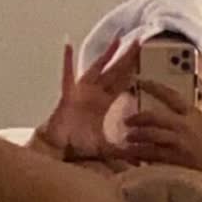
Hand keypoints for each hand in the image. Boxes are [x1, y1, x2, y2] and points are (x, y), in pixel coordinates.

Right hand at [36, 36, 140, 160]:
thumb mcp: (104, 148)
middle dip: (127, 56)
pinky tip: (68, 44)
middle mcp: (94, 92)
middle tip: (139, 41)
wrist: (57, 148)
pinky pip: (68, 73)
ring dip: (107, 54)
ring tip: (118, 38)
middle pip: (114, 71)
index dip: (133, 71)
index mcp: (103, 102)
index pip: (122, 83)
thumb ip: (121, 153)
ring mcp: (81, 90)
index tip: (144, 59)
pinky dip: (67, 59)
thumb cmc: (76, 145)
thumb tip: (139, 162)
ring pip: (98, 68)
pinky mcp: (68, 93)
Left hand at [121, 79, 201, 179]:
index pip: (170, 94)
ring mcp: (180, 143)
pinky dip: (139, 154)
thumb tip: (168, 113)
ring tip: (127, 139)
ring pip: (149, 135)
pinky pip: (151, 155)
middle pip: (154, 116)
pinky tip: (132, 156)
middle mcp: (186, 126)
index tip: (138, 80)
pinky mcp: (176, 160)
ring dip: (135, 137)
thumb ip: (187, 119)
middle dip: (137, 118)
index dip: (153, 86)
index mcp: (193, 114)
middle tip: (127, 121)